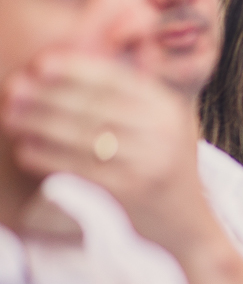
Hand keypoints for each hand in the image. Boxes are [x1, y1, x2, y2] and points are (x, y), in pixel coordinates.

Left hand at [3, 54, 214, 256]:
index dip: (75, 69)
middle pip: (94, 107)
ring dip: (39, 123)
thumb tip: (73, 63)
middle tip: (13, 88)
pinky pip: (79, 169)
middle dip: (48, 95)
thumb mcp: (164, 121)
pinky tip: (25, 149)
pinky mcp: (129, 193)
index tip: (42, 63)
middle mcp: (162, 134)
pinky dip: (47, 158)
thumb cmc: (163, 162)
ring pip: (82, 136)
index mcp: (168, 108)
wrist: (185, 221)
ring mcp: (147, 164)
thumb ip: (133, 92)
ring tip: (10, 115)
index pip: (116, 80)